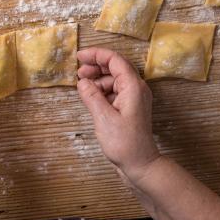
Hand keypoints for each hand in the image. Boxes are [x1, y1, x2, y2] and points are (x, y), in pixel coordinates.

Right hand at [77, 47, 159, 181]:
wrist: (140, 164)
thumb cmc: (124, 143)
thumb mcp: (103, 118)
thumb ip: (91, 96)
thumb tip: (82, 82)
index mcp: (133, 87)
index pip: (115, 59)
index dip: (96, 54)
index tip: (79, 56)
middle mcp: (136, 89)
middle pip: (115, 67)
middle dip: (96, 66)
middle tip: (78, 73)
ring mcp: (134, 98)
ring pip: (114, 79)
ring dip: (98, 79)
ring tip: (83, 87)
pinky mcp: (129, 107)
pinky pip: (114, 91)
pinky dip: (102, 90)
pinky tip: (91, 97)